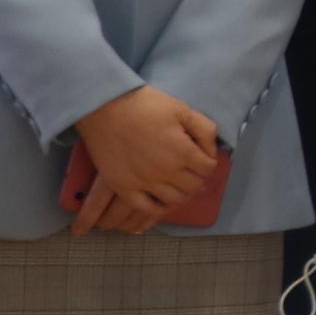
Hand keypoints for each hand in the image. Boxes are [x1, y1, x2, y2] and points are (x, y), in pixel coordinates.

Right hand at [71, 86, 221, 233]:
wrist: (104, 107)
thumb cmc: (145, 105)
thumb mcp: (183, 110)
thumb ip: (205, 130)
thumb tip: (211, 152)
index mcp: (183, 152)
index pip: (208, 169)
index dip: (209, 163)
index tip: (202, 158)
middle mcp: (166, 171)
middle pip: (194, 186)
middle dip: (198, 179)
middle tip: (192, 172)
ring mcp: (144, 182)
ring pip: (174, 200)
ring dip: (181, 193)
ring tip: (178, 184)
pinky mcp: (123, 188)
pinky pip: (147, 208)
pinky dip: (158, 208)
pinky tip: (160, 200)